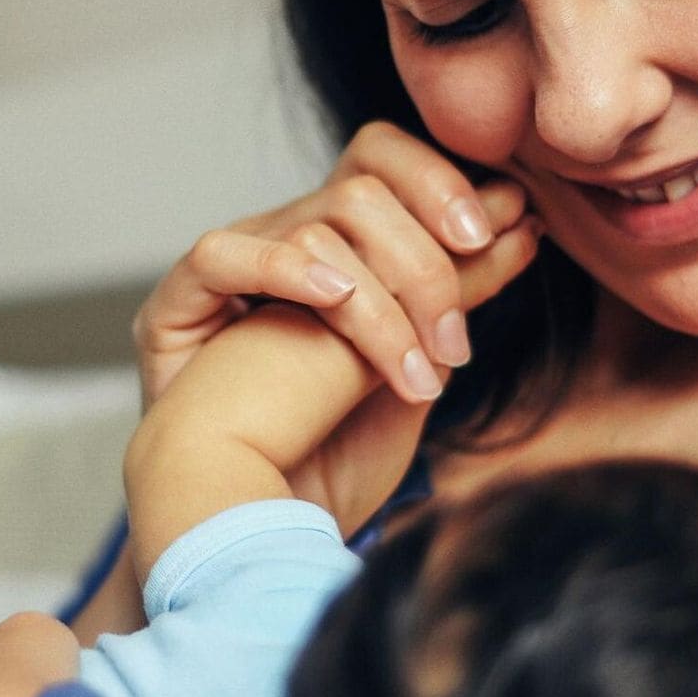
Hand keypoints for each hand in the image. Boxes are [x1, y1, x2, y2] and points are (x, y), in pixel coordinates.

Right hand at [124, 219, 541, 569]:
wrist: (257, 533)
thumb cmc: (331, 457)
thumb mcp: (418, 365)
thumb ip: (457, 293)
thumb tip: (520, 218)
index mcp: (340, 249)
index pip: (385, 163)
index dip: (444, 182)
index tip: (510, 228)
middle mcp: (284, 244)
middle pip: (363, 184)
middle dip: (431, 254)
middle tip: (459, 332)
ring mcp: (232, 268)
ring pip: (318, 221)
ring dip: (386, 299)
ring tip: (417, 374)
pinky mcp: (177, 304)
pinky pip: (224, 255)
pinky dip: (289, 271)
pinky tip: (337, 302)